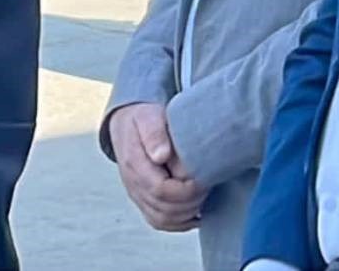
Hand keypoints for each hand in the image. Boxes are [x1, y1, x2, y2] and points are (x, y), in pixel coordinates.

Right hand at [108, 103, 206, 232]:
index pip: (160, 190)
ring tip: (205, 196)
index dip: (186, 190)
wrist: (128, 122)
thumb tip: (162, 155)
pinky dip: (180, 222)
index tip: (204, 177)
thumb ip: (155, 134)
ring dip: (187, 213)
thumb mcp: (149, 116)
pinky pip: (159, 221)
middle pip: (163, 209)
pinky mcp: (144, 199)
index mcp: (135, 164)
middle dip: (191, 201)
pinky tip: (197, 212)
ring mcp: (138, 194)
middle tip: (210, 185)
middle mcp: (134, 184)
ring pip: (162, 219)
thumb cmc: (143, 117)